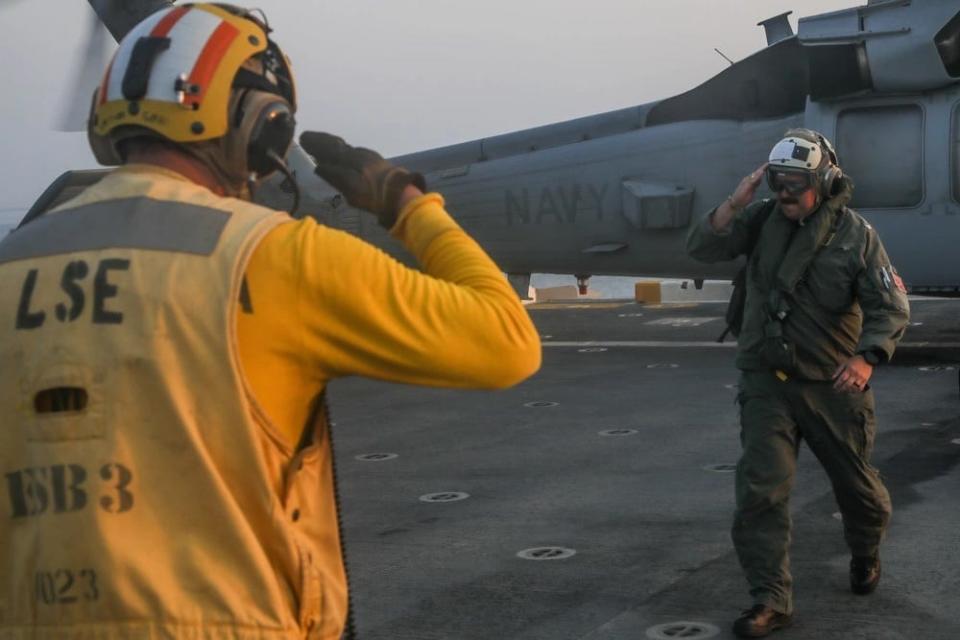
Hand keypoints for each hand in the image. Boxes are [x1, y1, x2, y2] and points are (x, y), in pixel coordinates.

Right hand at [299, 131, 426, 227]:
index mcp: (351, 157)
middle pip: (337, 145)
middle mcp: (359, 152)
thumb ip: (334, 175)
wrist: (401, 195)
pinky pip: (353, 153)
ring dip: (332, 146)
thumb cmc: (373, 194)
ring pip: (345, 148)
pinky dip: (342, 152)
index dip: (315, 144)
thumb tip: (319, 166)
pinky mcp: (376, 163)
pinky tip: (341, 156)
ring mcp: (369, 157)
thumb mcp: (350, 187)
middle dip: (321, 141)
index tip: (302, 139)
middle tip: (308, 139)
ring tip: (321, 147)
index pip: (328, 147)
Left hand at [729, 163, 767, 209]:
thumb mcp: (747, 186)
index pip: (757, 171)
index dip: (763, 167)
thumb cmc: (740, 195)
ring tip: (770, 169)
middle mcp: (751, 180)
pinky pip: (758, 182)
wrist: (737, 203)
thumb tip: (761, 171)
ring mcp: (752, 184)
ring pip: (759, 177)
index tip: (769, 162)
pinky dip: (762, 179)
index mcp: (749, 178)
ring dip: (764, 173)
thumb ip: (754, 179)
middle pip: (759, 173)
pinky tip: (764, 178)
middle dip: (765, 168)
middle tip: (772, 165)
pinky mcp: (753, 188)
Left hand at [833, 355, 872, 392]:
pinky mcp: (865, 380)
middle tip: (838, 391)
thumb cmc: (854, 361)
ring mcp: (860, 378)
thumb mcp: (845, 363)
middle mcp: (855, 374)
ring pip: (854, 387)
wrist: (867, 359)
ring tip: (844, 391)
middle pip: (847, 384)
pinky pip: (860, 388)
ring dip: (848, 390)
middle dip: (842, 389)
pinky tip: (852, 391)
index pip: (842, 379)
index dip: (837, 384)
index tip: (834, 387)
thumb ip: (838, 370)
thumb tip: (832, 378)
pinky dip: (856, 390)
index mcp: (849, 370)